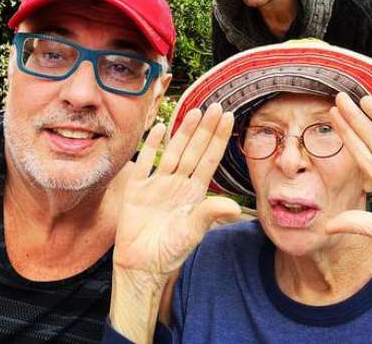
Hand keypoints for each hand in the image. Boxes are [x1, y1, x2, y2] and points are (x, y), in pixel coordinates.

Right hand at [113, 104, 240, 277]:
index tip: (229, 118)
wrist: (141, 266)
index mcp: (194, 192)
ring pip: (173, 152)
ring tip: (195, 112)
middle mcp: (178, 184)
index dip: (219, 138)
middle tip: (216, 106)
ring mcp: (158, 185)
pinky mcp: (137, 190)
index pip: (210, 159)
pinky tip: (160, 129)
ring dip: (184, 133)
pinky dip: (152, 146)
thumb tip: (234, 206)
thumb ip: (209, 214)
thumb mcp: (192, 232)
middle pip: (194, 150)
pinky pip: (145, 163)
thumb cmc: (170, 252)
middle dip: (205, 129)